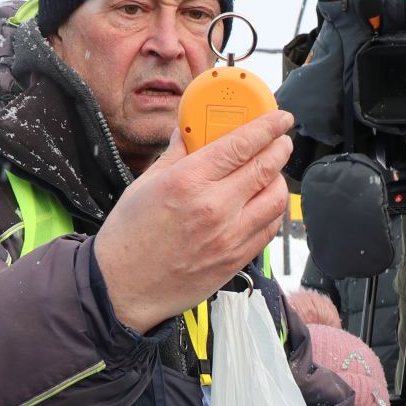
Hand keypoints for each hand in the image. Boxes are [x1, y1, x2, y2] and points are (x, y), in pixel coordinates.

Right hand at [94, 111, 294, 332]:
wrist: (124, 287)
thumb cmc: (129, 237)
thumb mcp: (145, 184)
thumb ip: (175, 154)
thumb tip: (189, 132)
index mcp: (188, 181)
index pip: (241, 145)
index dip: (267, 126)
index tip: (280, 118)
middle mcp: (214, 207)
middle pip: (266, 168)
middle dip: (280, 148)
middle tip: (281, 140)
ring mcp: (229, 236)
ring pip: (276, 199)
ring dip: (279, 180)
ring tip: (272, 173)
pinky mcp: (235, 259)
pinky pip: (269, 229)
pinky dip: (273, 211)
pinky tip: (264, 203)